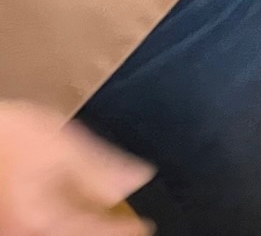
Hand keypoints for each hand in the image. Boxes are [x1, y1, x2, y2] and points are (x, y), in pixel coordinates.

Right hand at [0, 101, 151, 234]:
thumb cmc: (4, 134)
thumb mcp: (57, 141)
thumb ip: (99, 166)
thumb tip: (138, 179)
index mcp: (43, 219)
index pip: (96, 232)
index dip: (126, 231)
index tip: (146, 226)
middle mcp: (23, 234)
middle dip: (102, 234)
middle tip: (127, 230)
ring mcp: (11, 231)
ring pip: (57, 233)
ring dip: (79, 229)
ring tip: (98, 224)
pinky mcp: (6, 225)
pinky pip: (37, 231)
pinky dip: (59, 227)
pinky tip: (65, 218)